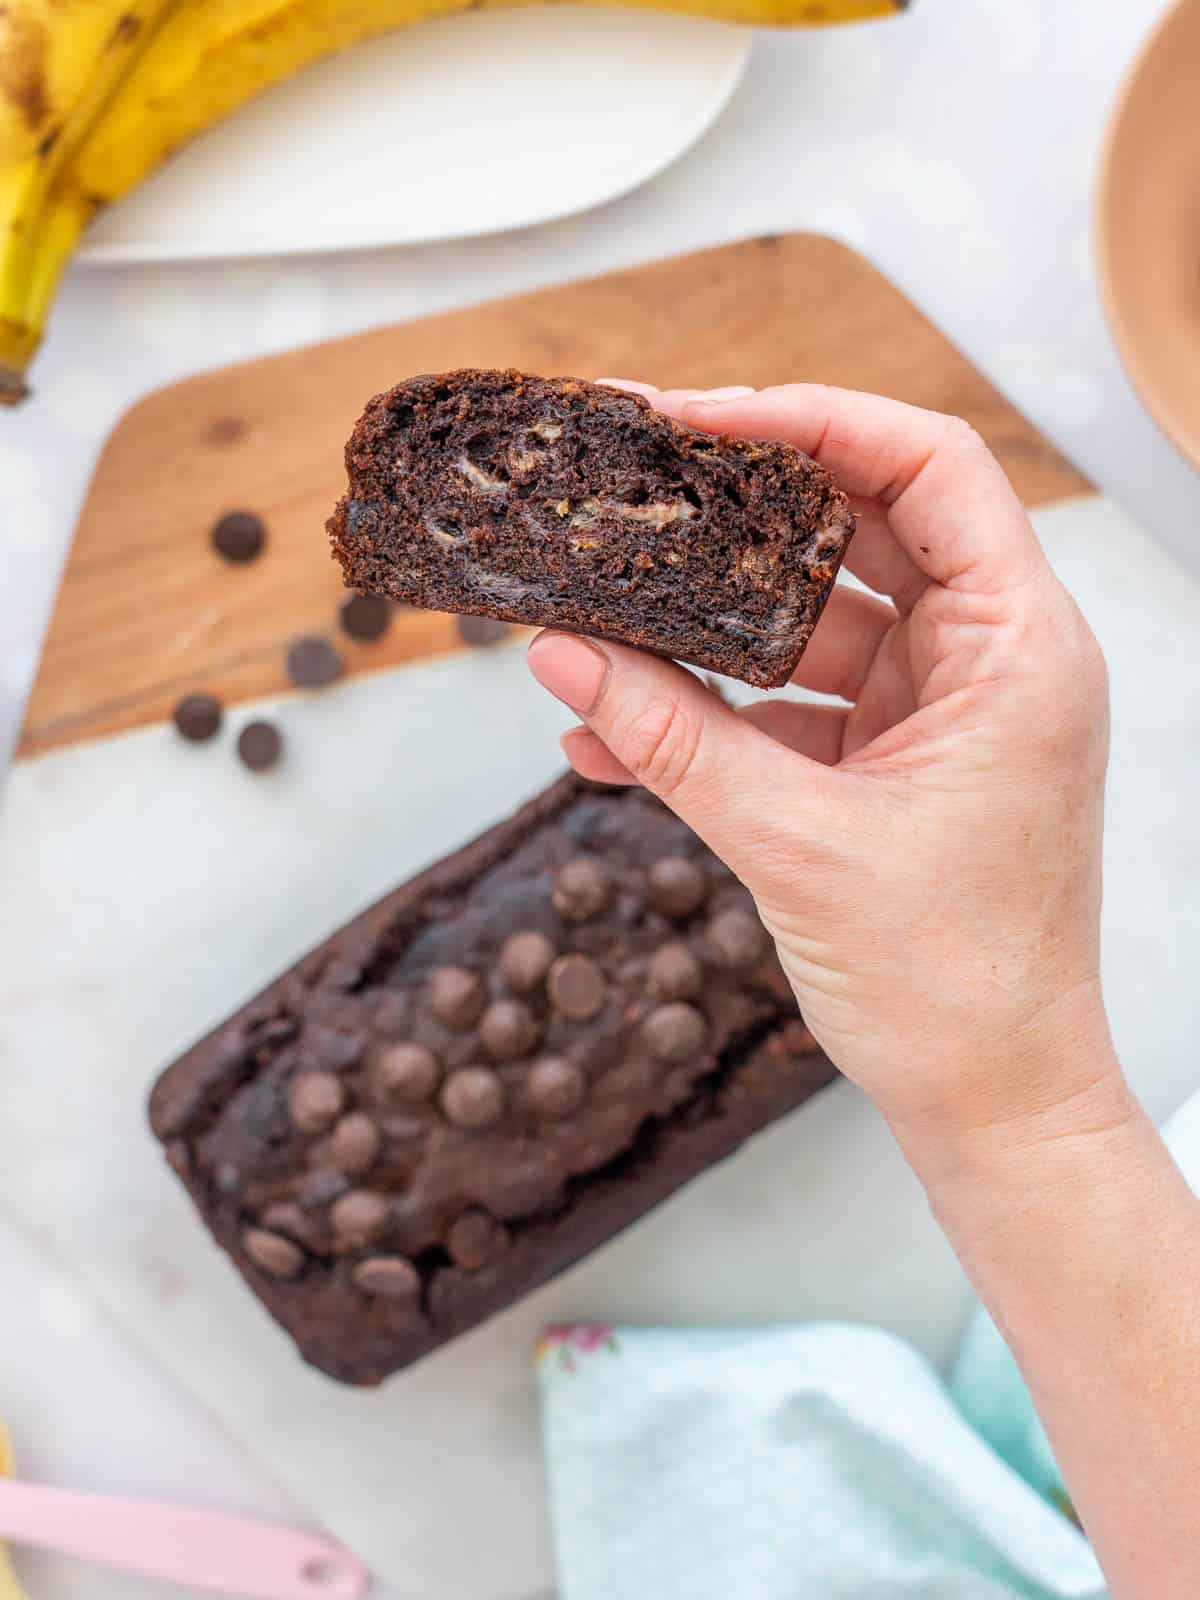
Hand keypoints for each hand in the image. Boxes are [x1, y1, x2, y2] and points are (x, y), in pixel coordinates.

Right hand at [527, 383, 1118, 1144]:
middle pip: (856, 529)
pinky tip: (611, 736)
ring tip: (594, 615)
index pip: (928, 466)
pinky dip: (712, 718)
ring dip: (702, 630)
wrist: (992, 1107)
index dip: (809, 420)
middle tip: (624, 484)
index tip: (691, 419)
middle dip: (732, 513)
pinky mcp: (892, 769)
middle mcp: (990, 662)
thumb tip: (562, 657)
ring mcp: (939, 715)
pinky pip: (789, 710)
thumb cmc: (954, 985)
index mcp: (1018, 648)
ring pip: (809, 624)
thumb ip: (672, 741)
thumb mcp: (795, 844)